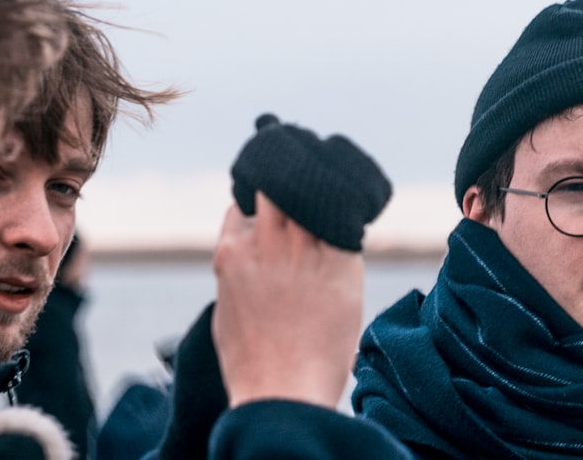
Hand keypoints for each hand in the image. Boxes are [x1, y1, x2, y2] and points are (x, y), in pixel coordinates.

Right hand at [211, 192, 363, 409]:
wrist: (283, 393)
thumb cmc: (252, 366)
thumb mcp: (227, 313)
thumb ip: (236, 277)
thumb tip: (246, 263)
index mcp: (232, 254)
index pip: (241, 207)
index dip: (257, 208)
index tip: (272, 214)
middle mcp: (265, 244)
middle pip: (277, 190)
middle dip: (288, 189)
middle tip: (308, 196)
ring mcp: (302, 252)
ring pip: (313, 198)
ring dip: (322, 199)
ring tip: (334, 204)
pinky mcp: (340, 265)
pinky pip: (346, 224)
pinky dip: (349, 220)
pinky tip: (356, 221)